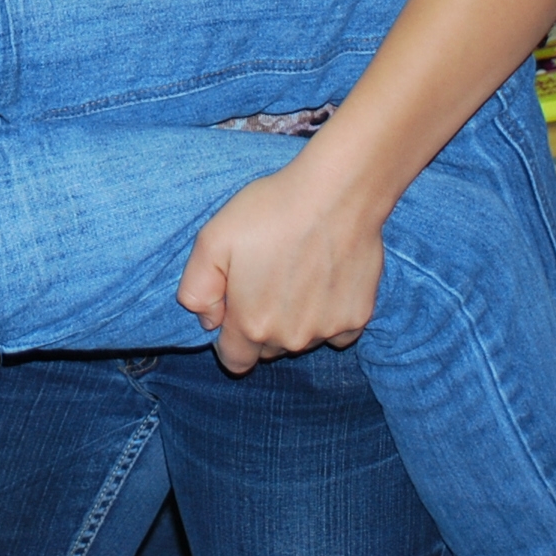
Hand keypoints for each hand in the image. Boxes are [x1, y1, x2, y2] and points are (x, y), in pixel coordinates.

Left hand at [176, 165, 382, 374]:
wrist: (336, 195)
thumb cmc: (270, 213)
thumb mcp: (211, 241)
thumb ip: (197, 290)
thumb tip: (208, 321)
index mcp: (252, 325)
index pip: (235, 361)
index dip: (230, 339)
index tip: (235, 309)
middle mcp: (292, 339)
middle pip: (268, 349)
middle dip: (261, 325)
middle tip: (266, 279)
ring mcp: (328, 331)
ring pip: (302, 339)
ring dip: (295, 319)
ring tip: (295, 271)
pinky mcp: (357, 317)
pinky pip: (335, 331)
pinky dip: (327, 313)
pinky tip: (323, 278)